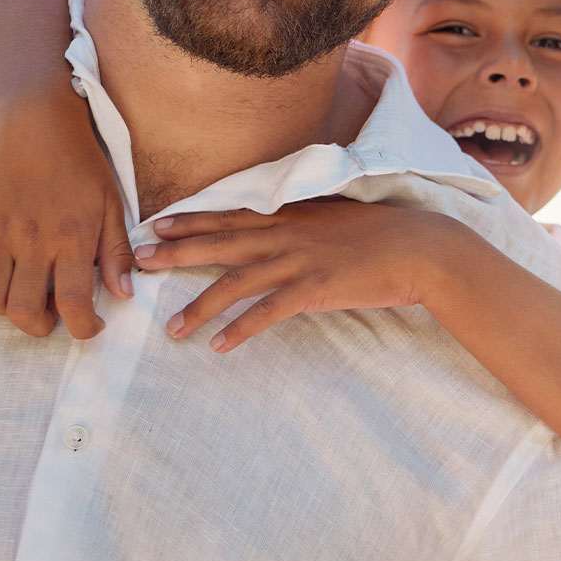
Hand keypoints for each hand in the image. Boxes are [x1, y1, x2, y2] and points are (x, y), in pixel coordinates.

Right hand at [0, 83, 132, 338]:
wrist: (37, 124)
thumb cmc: (81, 165)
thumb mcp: (112, 205)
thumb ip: (115, 252)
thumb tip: (123, 295)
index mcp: (73, 238)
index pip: (75, 304)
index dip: (83, 329)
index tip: (89, 328)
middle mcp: (34, 241)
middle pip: (25, 311)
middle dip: (41, 326)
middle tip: (52, 315)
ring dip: (6, 310)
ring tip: (23, 297)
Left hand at [139, 198, 475, 352]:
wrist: (420, 248)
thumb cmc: (382, 234)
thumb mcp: (337, 216)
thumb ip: (304, 220)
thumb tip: (280, 226)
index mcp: (292, 214)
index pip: (231, 215)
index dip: (192, 221)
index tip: (157, 226)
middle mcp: (288, 233)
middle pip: (221, 243)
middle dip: (177, 253)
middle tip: (139, 262)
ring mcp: (300, 260)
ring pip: (237, 282)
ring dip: (201, 307)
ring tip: (172, 329)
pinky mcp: (315, 289)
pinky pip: (268, 312)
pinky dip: (241, 330)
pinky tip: (220, 346)